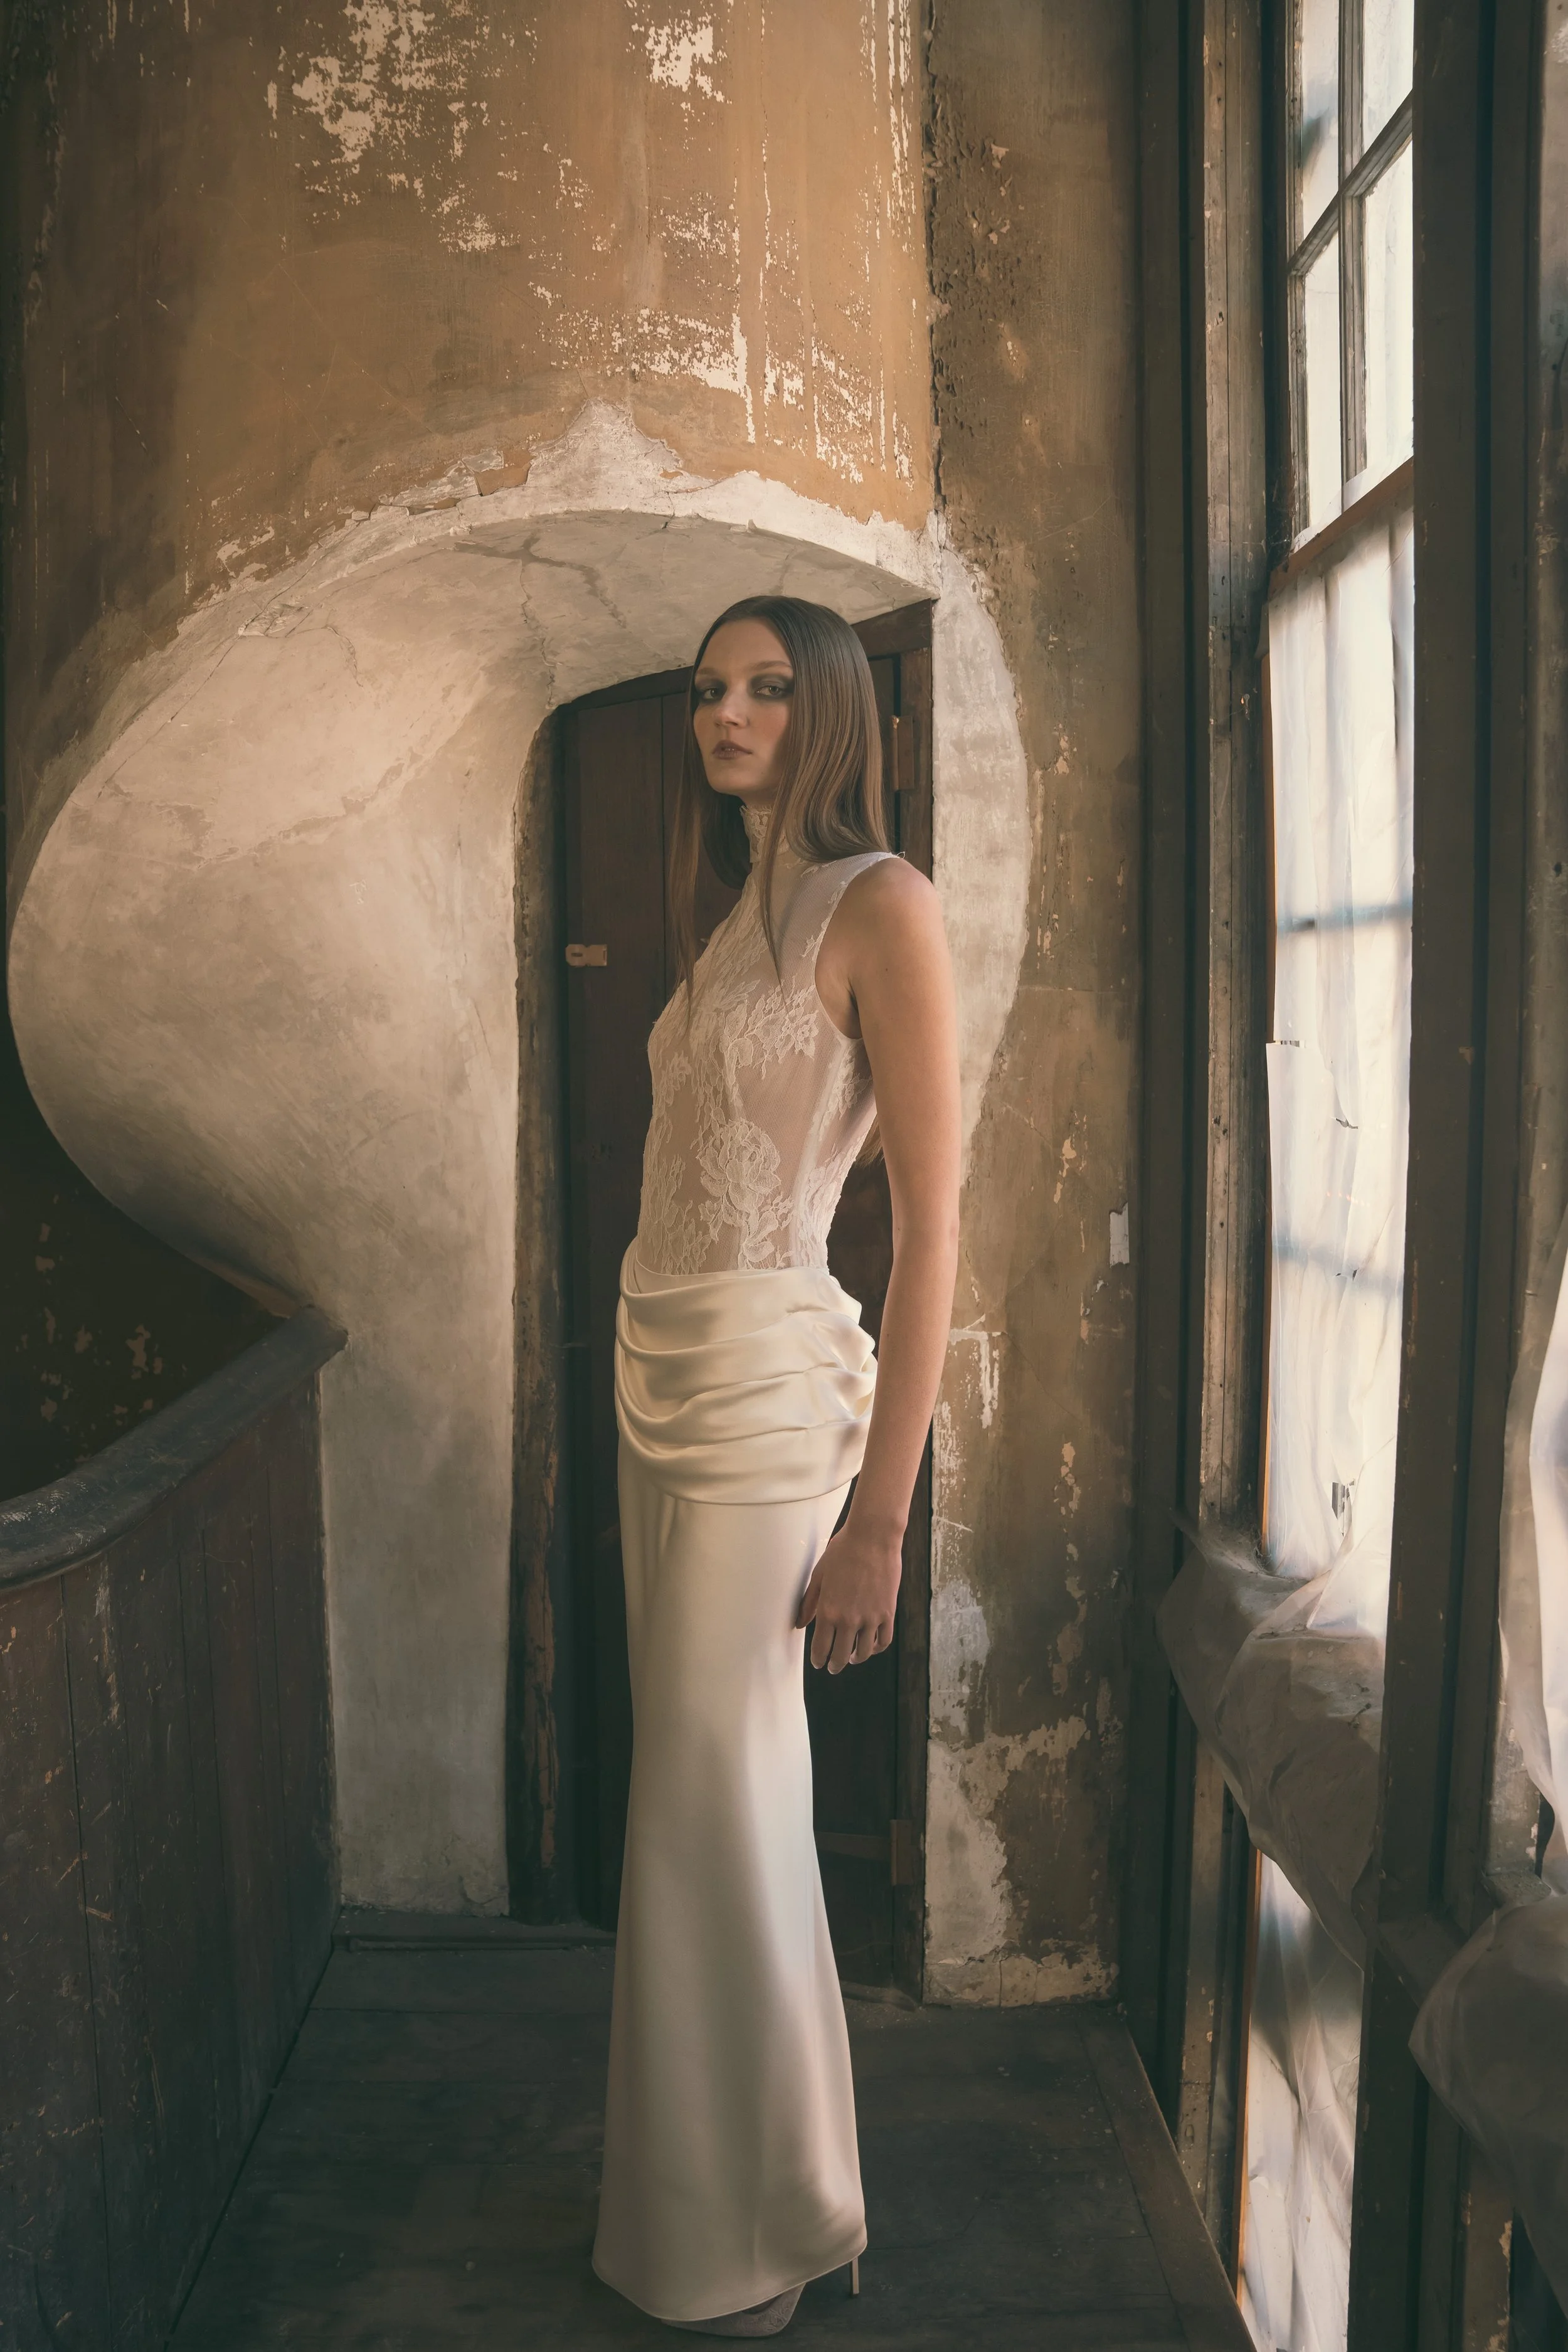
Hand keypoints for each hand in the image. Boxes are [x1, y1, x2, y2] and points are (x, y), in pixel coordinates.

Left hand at [795, 1517, 901, 1672]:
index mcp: (828, 1611)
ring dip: (855, 1659)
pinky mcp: (888, 1612)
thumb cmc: (842, 1551)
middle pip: (841, 1655)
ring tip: (852, 1658)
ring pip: (863, 1652)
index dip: (819, 1659)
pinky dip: (876, 1648)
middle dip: (835, 1665)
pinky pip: (883, 1640)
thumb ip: (809, 1602)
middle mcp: (849, 1619)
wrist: (873, 1537)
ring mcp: (870, 1618)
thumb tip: (800, 1624)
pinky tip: (871, 1647)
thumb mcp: (819, 1575)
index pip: (821, 1647)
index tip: (818, 1663)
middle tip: (833, 1667)